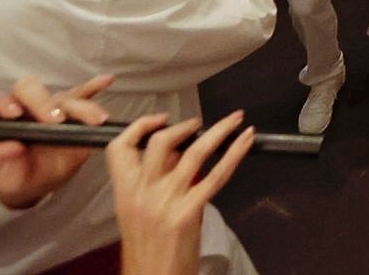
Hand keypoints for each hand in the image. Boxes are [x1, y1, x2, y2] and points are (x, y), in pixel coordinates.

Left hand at [0, 74, 113, 209]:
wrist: (35, 181)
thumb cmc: (17, 178)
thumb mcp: (9, 180)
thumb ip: (7, 165)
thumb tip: (13, 148)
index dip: (0, 103)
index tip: (14, 114)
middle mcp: (22, 107)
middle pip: (28, 89)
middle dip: (43, 102)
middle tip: (56, 121)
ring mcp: (47, 106)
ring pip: (61, 96)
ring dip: (79, 104)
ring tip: (95, 119)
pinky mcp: (69, 111)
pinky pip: (81, 94)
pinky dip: (93, 87)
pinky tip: (106, 80)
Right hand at [107, 110, 253, 274]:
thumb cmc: (149, 249)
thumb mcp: (141, 212)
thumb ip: (157, 180)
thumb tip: (181, 152)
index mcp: (125, 192)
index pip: (121, 147)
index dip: (140, 126)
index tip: (160, 119)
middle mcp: (142, 193)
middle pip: (161, 142)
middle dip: (184, 126)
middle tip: (199, 123)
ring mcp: (166, 202)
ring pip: (194, 153)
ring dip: (219, 130)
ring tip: (234, 120)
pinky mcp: (189, 212)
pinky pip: (217, 175)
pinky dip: (234, 153)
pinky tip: (246, 140)